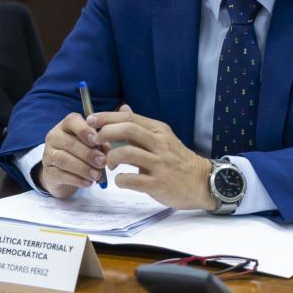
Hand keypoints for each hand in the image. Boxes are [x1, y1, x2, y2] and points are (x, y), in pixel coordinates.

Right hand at [38, 112, 108, 197]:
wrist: (66, 174)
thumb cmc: (84, 153)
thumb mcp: (94, 144)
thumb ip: (102, 141)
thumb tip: (109, 147)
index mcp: (67, 125)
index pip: (72, 121)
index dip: (85, 130)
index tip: (98, 139)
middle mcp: (54, 136)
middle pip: (70, 143)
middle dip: (88, 153)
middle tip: (103, 162)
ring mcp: (48, 154)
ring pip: (63, 159)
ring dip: (83, 168)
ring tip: (97, 175)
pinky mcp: (47, 172)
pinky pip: (60, 175)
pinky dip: (76, 179)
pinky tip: (88, 183)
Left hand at [89, 105, 214, 209]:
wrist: (203, 182)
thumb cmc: (178, 161)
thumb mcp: (163, 138)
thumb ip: (141, 126)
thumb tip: (122, 108)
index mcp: (160, 131)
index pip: (130, 118)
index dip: (106, 118)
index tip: (90, 120)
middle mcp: (160, 144)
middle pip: (128, 130)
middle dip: (105, 133)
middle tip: (95, 141)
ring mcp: (160, 164)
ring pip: (127, 153)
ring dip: (111, 158)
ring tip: (109, 164)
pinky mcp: (158, 184)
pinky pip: (131, 179)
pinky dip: (119, 180)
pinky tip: (120, 180)